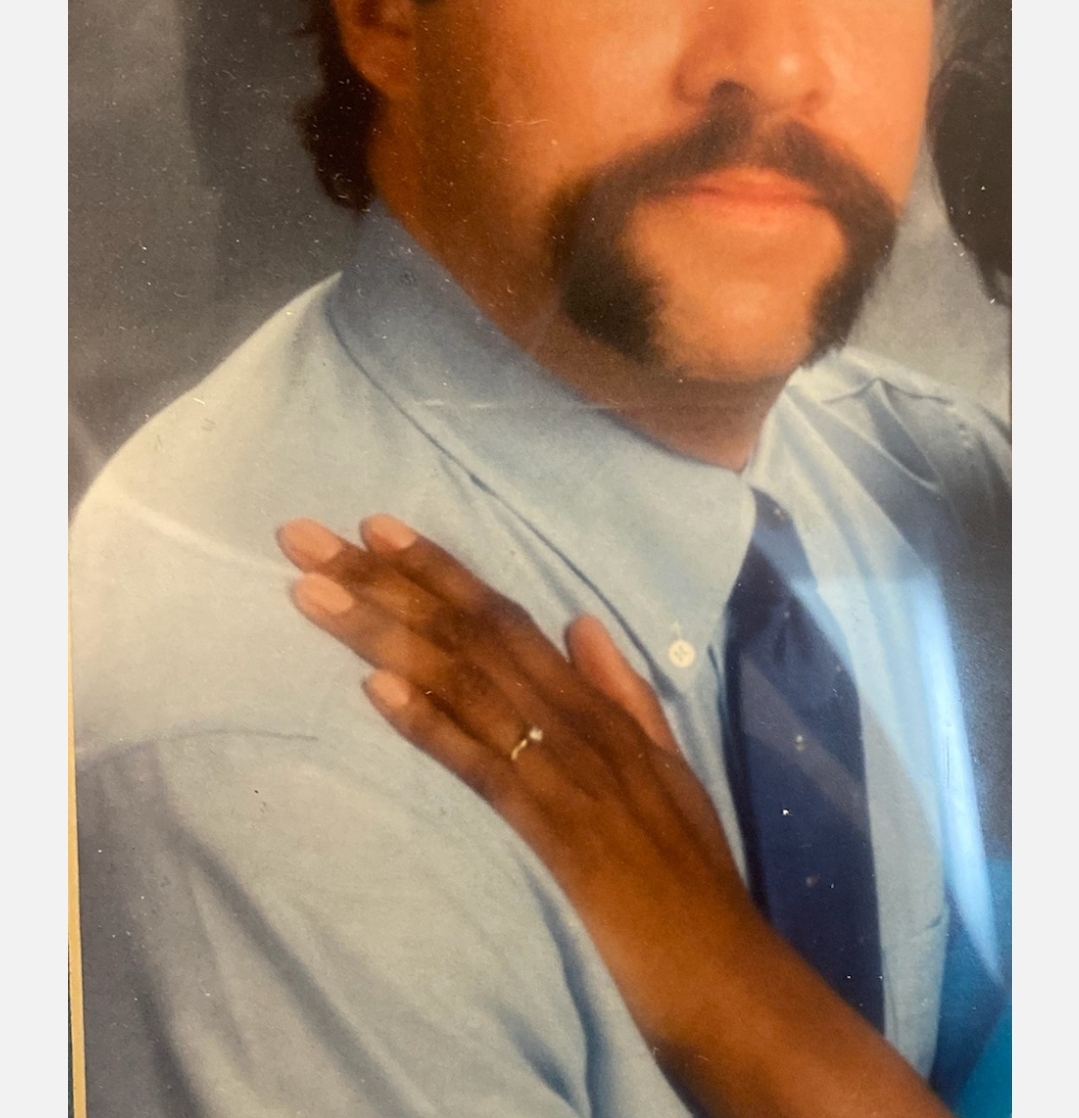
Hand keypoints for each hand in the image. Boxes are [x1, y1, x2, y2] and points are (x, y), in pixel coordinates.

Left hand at [277, 512, 754, 1046]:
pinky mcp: (552, 829)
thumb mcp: (664, 762)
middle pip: (466, 632)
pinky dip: (429, 724)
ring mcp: (563, 770)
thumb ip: (622, 690)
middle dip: (383, 580)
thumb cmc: (690, 869)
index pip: (503, 616)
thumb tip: (581, 622)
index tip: (374, 526)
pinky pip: (482, 767)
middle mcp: (575, 719)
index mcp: (596, 703)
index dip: (437, 568)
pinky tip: (374, 689)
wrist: (722, 963)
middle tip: (304, 539)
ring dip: (381, 633)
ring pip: (462, 682)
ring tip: (312, 594)